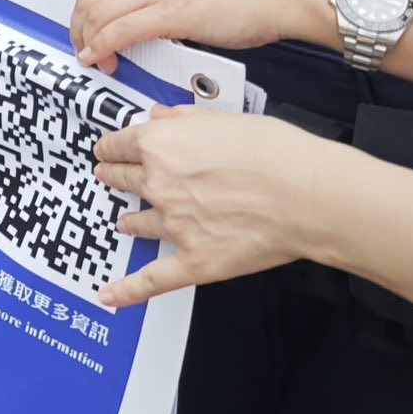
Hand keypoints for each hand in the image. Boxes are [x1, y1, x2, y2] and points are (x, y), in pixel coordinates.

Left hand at [71, 0, 327, 72]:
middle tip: (85, 56)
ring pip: (98, 15)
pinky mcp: (172, 9)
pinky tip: (103, 61)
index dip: (84, 20)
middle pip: (88, 1)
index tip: (86, 42)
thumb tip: (127, 25)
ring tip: (98, 63)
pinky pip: (121, 30)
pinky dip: (103, 47)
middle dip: (79, 33)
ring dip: (89, 44)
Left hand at [93, 106, 338, 306]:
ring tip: (125, 222)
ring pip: (138, 223)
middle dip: (113, 177)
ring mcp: (174, 225)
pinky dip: (127, 290)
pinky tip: (109, 296)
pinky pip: (152, 279)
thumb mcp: (223, 118)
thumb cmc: (274, 152)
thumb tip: (158, 117)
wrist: (307, 194)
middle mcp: (159, 185)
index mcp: (161, 145)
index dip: (110, 147)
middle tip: (108, 177)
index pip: (119, 144)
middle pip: (122, 180)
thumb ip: (183, 119)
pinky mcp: (194, 261)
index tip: (105, 150)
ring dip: (129, 221)